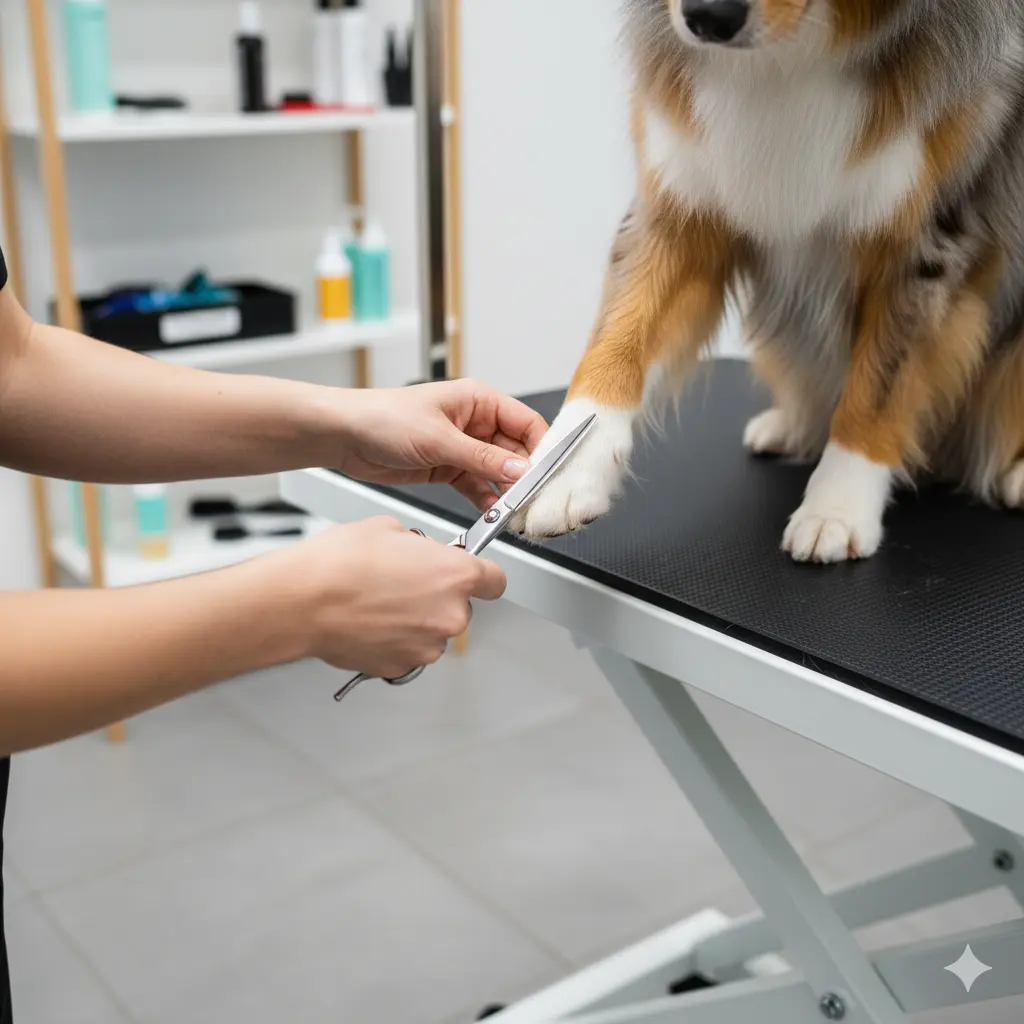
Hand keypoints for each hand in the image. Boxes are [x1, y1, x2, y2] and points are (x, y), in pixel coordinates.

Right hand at [276, 518, 505, 677]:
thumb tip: (420, 554)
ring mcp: (427, 645)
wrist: (303, 601)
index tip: (472, 575)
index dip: (481, 576)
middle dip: (438, 596)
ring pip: (433, 630)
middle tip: (405, 582)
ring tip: (380, 602)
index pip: (495, 581)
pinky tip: (371, 621)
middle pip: (460, 606)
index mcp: (456, 576)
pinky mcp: (402, 665)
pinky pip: (409, 650)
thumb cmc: (339, 564)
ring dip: (416, 619)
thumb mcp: (390, 529)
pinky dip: (396, 639)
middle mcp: (450, 614)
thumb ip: (420, 546)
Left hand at [337, 380, 548, 510]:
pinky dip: (486, 499)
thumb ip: (483, 458)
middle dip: (524, 476)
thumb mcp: (440, 439)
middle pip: (516, 451)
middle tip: (531, 500)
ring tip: (514, 511)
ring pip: (498, 472)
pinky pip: (477, 486)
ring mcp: (462, 447)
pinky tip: (492, 512)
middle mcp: (475, 423)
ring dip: (506, 491)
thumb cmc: (384, 418)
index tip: (547, 474)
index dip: (541, 448)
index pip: (526, 423)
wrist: (345, 436)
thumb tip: (520, 470)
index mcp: (479, 401)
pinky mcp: (448, 468)